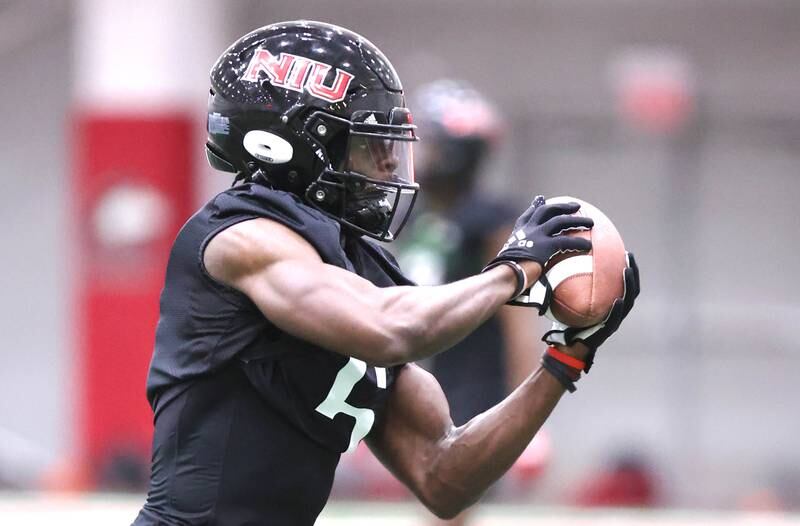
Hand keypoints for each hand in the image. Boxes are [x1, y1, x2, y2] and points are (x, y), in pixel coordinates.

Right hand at [493, 195, 593, 267]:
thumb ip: (514, 258)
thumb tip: (514, 271)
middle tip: (575, 206)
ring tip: (590, 222)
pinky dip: (579, 243)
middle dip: (562, 206)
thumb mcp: (507, 260)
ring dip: (577, 220)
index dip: (534, 206)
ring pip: (560, 221)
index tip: (540, 199)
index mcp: (518, 233)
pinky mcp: (545, 246)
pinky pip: (566, 242)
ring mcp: (536, 236)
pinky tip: (589, 246)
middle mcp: (527, 230)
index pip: (527, 215)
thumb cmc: (505, 274)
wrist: (505, 277)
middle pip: (546, 210)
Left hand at [542, 252, 639, 371]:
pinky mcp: (607, 331)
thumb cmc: (565, 321)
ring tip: (627, 272)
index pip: (621, 281)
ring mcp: (613, 320)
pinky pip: (615, 319)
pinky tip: (619, 301)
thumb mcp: (566, 300)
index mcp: (608, 302)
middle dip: (633, 272)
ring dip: (629, 287)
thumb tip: (556, 261)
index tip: (624, 250)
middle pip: (630, 288)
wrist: (565, 346)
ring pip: (627, 302)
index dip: (626, 266)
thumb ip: (567, 284)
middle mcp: (614, 310)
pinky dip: (618, 310)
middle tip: (630, 256)